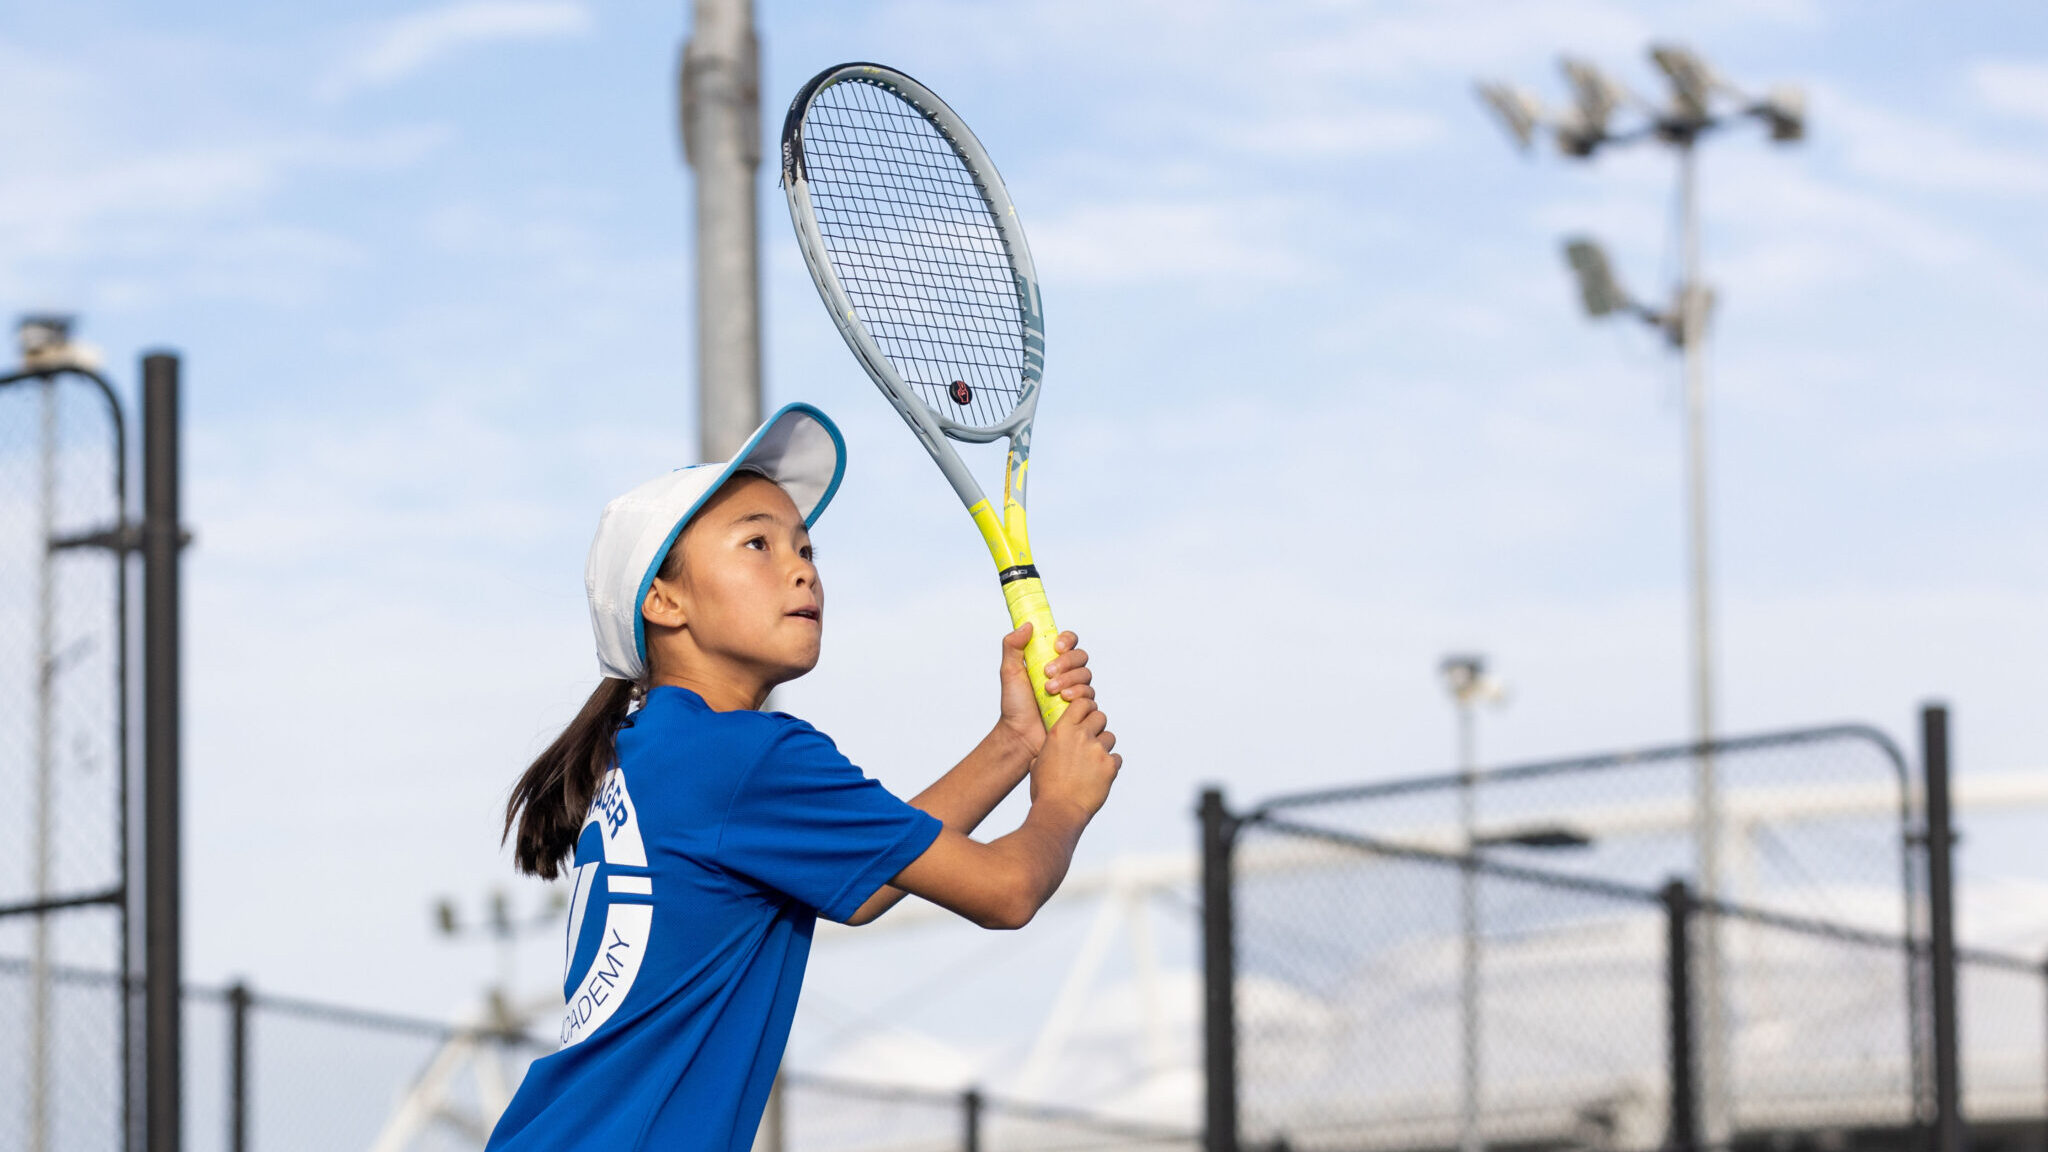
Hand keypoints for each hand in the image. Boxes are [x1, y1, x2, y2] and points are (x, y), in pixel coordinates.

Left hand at [996, 623, 1093, 756]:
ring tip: (1050, 690)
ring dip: (1069, 679)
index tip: (1056, 647)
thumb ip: (1013, 646)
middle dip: (1066, 662)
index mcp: (1050, 660)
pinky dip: (1078, 694)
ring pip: (1086, 675)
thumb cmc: (1015, 705)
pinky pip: (1090, 695)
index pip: (1068, 641)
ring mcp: (1075, 690)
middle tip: (1047, 673)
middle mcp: (1066, 673)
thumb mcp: (1009, 672)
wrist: (1020, 734)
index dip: (1067, 640)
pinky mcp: (1081, 708)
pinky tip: (1064, 700)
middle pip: (1080, 657)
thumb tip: (1027, 625)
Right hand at [1028, 697, 1120, 820]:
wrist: (1059, 810)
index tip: (1086, 715)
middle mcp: (1081, 735)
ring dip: (1103, 747)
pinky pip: (1116, 758)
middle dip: (1097, 727)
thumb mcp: (1038, 763)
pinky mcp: (1110, 765)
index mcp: (1061, 731)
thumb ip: (1048, 750)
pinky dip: (1110, 766)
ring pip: (1110, 737)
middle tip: (1091, 741)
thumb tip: (1050, 750)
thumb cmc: (1045, 789)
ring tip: (1093, 763)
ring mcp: (1097, 750)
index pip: (1082, 704)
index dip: (1086, 708)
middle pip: (1100, 717)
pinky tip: (1099, 777)